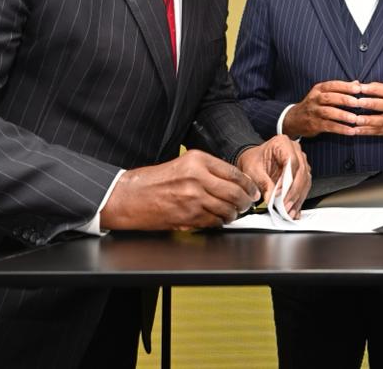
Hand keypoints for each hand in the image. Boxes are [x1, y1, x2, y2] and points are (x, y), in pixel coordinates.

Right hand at [100, 150, 260, 230]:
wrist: (129, 197)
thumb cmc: (153, 181)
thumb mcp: (182, 164)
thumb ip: (207, 170)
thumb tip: (232, 181)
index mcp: (197, 160)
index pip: (234, 173)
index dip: (248, 184)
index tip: (253, 190)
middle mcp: (197, 177)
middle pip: (235, 192)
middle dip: (246, 201)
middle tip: (248, 204)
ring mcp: (193, 198)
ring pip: (227, 209)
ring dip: (234, 214)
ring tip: (233, 213)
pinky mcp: (188, 216)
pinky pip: (213, 222)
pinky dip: (220, 222)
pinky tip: (219, 220)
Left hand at [236, 135, 311, 218]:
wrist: (253, 160)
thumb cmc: (253, 160)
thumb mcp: (253, 170)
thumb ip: (263, 182)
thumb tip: (271, 197)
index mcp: (282, 143)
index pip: (291, 161)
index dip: (287, 180)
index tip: (279, 194)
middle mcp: (295, 150)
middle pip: (301, 172)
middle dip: (294, 192)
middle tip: (285, 206)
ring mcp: (301, 160)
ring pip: (305, 180)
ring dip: (298, 198)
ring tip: (289, 211)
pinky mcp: (302, 172)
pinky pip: (304, 186)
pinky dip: (299, 199)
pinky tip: (294, 209)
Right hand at [282, 80, 362, 137]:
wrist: (295, 119)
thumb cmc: (315, 104)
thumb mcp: (324, 93)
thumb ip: (340, 89)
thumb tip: (358, 83)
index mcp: (318, 89)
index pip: (332, 85)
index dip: (345, 86)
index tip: (358, 88)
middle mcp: (315, 99)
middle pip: (329, 97)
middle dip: (344, 100)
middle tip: (358, 103)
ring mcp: (314, 112)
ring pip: (328, 112)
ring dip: (342, 115)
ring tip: (355, 119)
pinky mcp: (314, 125)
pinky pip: (329, 126)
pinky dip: (340, 129)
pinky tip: (351, 131)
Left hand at [350, 82, 382, 137]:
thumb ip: (381, 88)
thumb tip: (360, 84)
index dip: (375, 89)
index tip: (361, 87)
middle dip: (371, 104)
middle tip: (357, 102)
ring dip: (368, 120)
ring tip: (355, 119)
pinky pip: (379, 131)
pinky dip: (367, 131)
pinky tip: (356, 130)